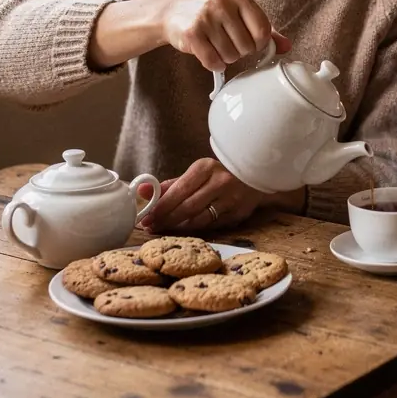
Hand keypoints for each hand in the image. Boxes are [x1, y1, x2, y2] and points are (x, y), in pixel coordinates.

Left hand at [140, 158, 262, 232]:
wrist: (255, 176)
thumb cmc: (218, 175)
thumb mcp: (196, 174)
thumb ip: (170, 185)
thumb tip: (141, 190)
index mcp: (206, 168)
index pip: (179, 190)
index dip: (161, 206)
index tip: (146, 216)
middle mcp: (220, 182)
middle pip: (187, 207)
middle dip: (166, 219)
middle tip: (150, 227)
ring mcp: (231, 199)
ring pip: (199, 219)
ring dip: (178, 227)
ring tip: (163, 229)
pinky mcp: (238, 214)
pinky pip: (211, 226)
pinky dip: (195, 229)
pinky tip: (184, 229)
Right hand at [161, 0, 290, 72]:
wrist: (173, 14)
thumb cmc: (212, 17)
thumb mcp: (239, 16)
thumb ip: (264, 30)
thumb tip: (287, 47)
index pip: (262, 30)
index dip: (258, 44)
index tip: (249, 42)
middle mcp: (222, 2)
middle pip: (247, 46)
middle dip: (239, 52)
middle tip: (226, 42)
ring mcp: (205, 17)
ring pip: (230, 56)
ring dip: (225, 58)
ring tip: (215, 45)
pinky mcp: (191, 33)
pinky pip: (213, 61)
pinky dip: (213, 64)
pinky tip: (207, 54)